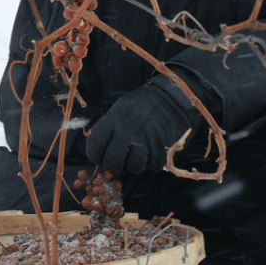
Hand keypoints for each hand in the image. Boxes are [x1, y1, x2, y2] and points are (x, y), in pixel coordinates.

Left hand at [85, 76, 204, 174]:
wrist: (171, 97)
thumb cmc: (144, 104)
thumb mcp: (121, 108)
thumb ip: (110, 127)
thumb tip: (99, 150)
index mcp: (114, 118)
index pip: (95, 144)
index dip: (94, 156)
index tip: (98, 159)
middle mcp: (128, 129)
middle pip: (112, 160)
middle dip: (111, 167)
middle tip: (115, 167)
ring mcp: (145, 139)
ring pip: (133, 166)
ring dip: (133, 165)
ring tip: (135, 157)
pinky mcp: (162, 146)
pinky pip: (153, 165)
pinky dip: (151, 163)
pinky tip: (151, 152)